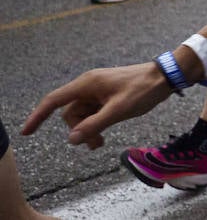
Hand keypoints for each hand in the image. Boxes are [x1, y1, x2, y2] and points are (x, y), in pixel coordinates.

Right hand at [23, 62, 171, 148]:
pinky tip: (102, 135)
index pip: (54, 100)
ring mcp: (98, 90)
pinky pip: (93, 112)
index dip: (38, 116)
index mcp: (87, 84)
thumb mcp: (118, 110)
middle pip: (70, 113)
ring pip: (82, 115)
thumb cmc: (143, 89)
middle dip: (78, 130)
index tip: (26, 132)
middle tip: (96, 144)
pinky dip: (95, 124)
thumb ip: (94, 125)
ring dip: (88, 129)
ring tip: (101, 142)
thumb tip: (72, 139)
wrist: (166, 77)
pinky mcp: (106, 95)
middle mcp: (88, 85)